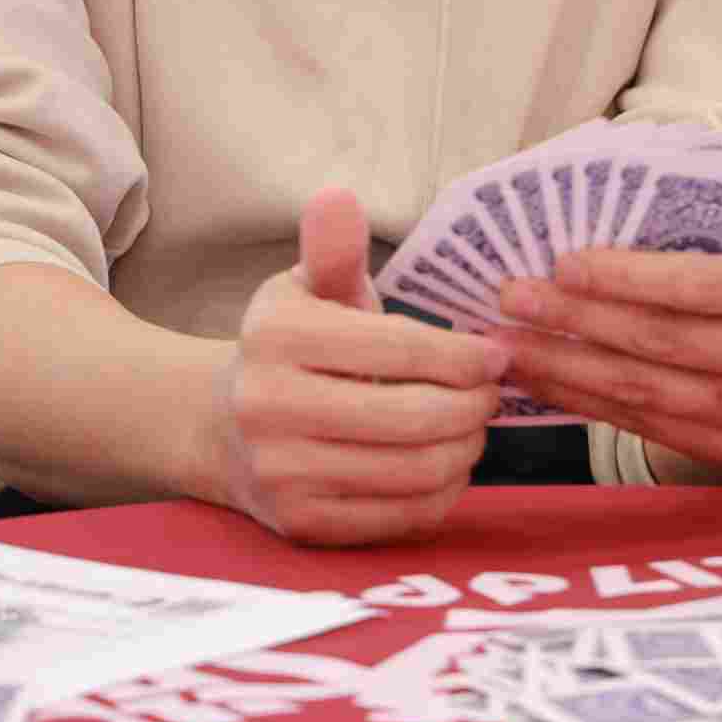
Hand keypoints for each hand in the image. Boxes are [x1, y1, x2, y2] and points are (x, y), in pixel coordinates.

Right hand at [209, 187, 505, 545]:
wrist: (223, 426)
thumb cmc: (294, 348)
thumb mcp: (309, 289)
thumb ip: (332, 248)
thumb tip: (338, 196)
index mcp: (277, 335)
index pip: (401, 347)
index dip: (466, 355)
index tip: (498, 355)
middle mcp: (268, 407)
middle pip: (415, 416)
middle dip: (474, 406)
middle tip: (491, 395)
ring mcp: (281, 473)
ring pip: (414, 470)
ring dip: (466, 449)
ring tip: (473, 427)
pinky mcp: (300, 525)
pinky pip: (401, 518)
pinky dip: (442, 493)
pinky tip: (446, 465)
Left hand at [495, 245, 721, 471]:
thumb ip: (695, 239)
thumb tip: (588, 225)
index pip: (699, 285)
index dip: (627, 278)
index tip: (563, 264)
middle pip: (660, 340)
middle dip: (577, 319)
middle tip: (514, 298)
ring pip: (642, 389)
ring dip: (564, 366)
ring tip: (509, 343)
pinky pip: (641, 423)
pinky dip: (584, 400)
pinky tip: (542, 378)